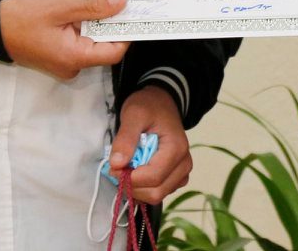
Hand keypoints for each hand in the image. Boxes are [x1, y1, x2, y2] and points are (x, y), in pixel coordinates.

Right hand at [0, 0, 128, 80]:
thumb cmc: (22, 19)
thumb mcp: (61, 7)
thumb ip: (93, 6)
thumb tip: (122, 3)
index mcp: (75, 57)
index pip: (115, 51)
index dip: (126, 31)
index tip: (133, 10)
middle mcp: (72, 63)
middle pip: (101, 39)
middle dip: (103, 12)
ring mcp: (63, 57)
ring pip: (86, 32)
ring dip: (86, 8)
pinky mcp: (56, 49)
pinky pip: (73, 32)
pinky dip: (74, 14)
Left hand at [112, 84, 191, 206]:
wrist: (161, 102)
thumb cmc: (149, 106)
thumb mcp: (133, 114)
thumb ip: (125, 138)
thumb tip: (117, 164)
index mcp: (176, 149)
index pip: (153, 178)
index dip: (130, 178)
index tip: (113, 167)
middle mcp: (184, 164)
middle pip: (156, 192)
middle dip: (133, 185)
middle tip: (119, 169)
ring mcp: (182, 172)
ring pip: (157, 196)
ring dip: (138, 188)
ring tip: (129, 168)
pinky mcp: (176, 177)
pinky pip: (160, 193)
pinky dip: (144, 189)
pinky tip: (136, 173)